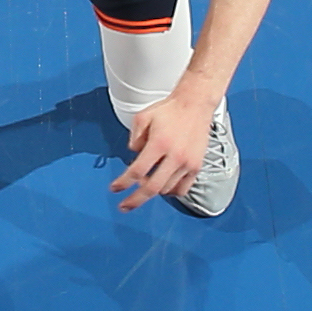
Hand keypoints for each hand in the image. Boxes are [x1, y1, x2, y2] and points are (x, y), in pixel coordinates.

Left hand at [112, 81, 218, 207]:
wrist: (195, 105)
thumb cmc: (170, 110)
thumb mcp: (143, 117)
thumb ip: (134, 138)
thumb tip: (133, 155)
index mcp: (159, 143)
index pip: (137, 171)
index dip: (123, 183)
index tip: (115, 188)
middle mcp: (175, 156)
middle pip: (151, 188)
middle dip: (134, 200)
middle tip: (124, 206)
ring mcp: (187, 163)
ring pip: (166, 189)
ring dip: (153, 191)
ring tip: (145, 184)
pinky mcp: (196, 166)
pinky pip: (182, 189)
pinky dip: (170, 191)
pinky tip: (162, 186)